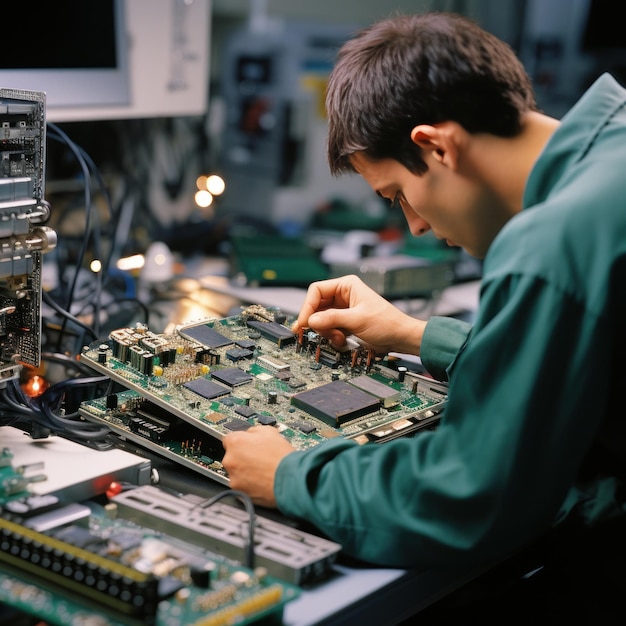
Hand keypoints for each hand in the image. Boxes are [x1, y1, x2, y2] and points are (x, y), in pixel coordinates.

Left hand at [222, 425, 295, 507]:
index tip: (245, 446)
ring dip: (244, 471)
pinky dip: (248, 483)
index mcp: (236, 442)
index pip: (229, 439)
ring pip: (236, 471)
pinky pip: (240, 484)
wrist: (290, 478)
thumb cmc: (282, 456)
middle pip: (232, 456)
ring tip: (261, 471)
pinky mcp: (238, 491)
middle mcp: (230, 459)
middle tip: (257, 459)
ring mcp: (233, 477)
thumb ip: (254, 431)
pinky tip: (260, 480)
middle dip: (242, 457)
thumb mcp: (269, 432)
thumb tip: (250, 434)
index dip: (240, 442)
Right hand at [292, 274, 426, 354]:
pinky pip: (328, 328)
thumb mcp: (358, 320)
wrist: (401, 338)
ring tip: (339, 338)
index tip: (304, 322)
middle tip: (321, 333)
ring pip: (321, 319)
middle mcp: (342, 295)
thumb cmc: (387, 323)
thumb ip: (333, 318)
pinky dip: (332, 336)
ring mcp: (343, 310)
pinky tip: (342, 340)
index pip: (316, 291)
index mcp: (346, 286)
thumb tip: (311, 320)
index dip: (307, 307)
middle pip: (316, 306)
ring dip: (326, 331)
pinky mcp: (344, 322)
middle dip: (318, 322)